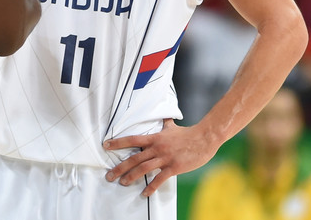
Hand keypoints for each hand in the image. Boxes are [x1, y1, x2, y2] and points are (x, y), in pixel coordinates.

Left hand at [103, 119, 218, 196]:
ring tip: (122, 183)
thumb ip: (165, 124)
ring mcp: (165, 158)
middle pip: (134, 158)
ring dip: (131, 177)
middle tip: (109, 175)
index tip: (106, 145)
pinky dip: (151, 187)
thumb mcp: (172, 127)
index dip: (118, 143)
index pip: (132, 140)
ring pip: (143, 168)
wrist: (204, 138)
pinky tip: (145, 193)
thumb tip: (164, 118)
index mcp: (154, 138)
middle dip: (120, 167)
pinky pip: (160, 179)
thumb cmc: (188, 134)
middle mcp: (157, 148)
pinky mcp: (174, 167)